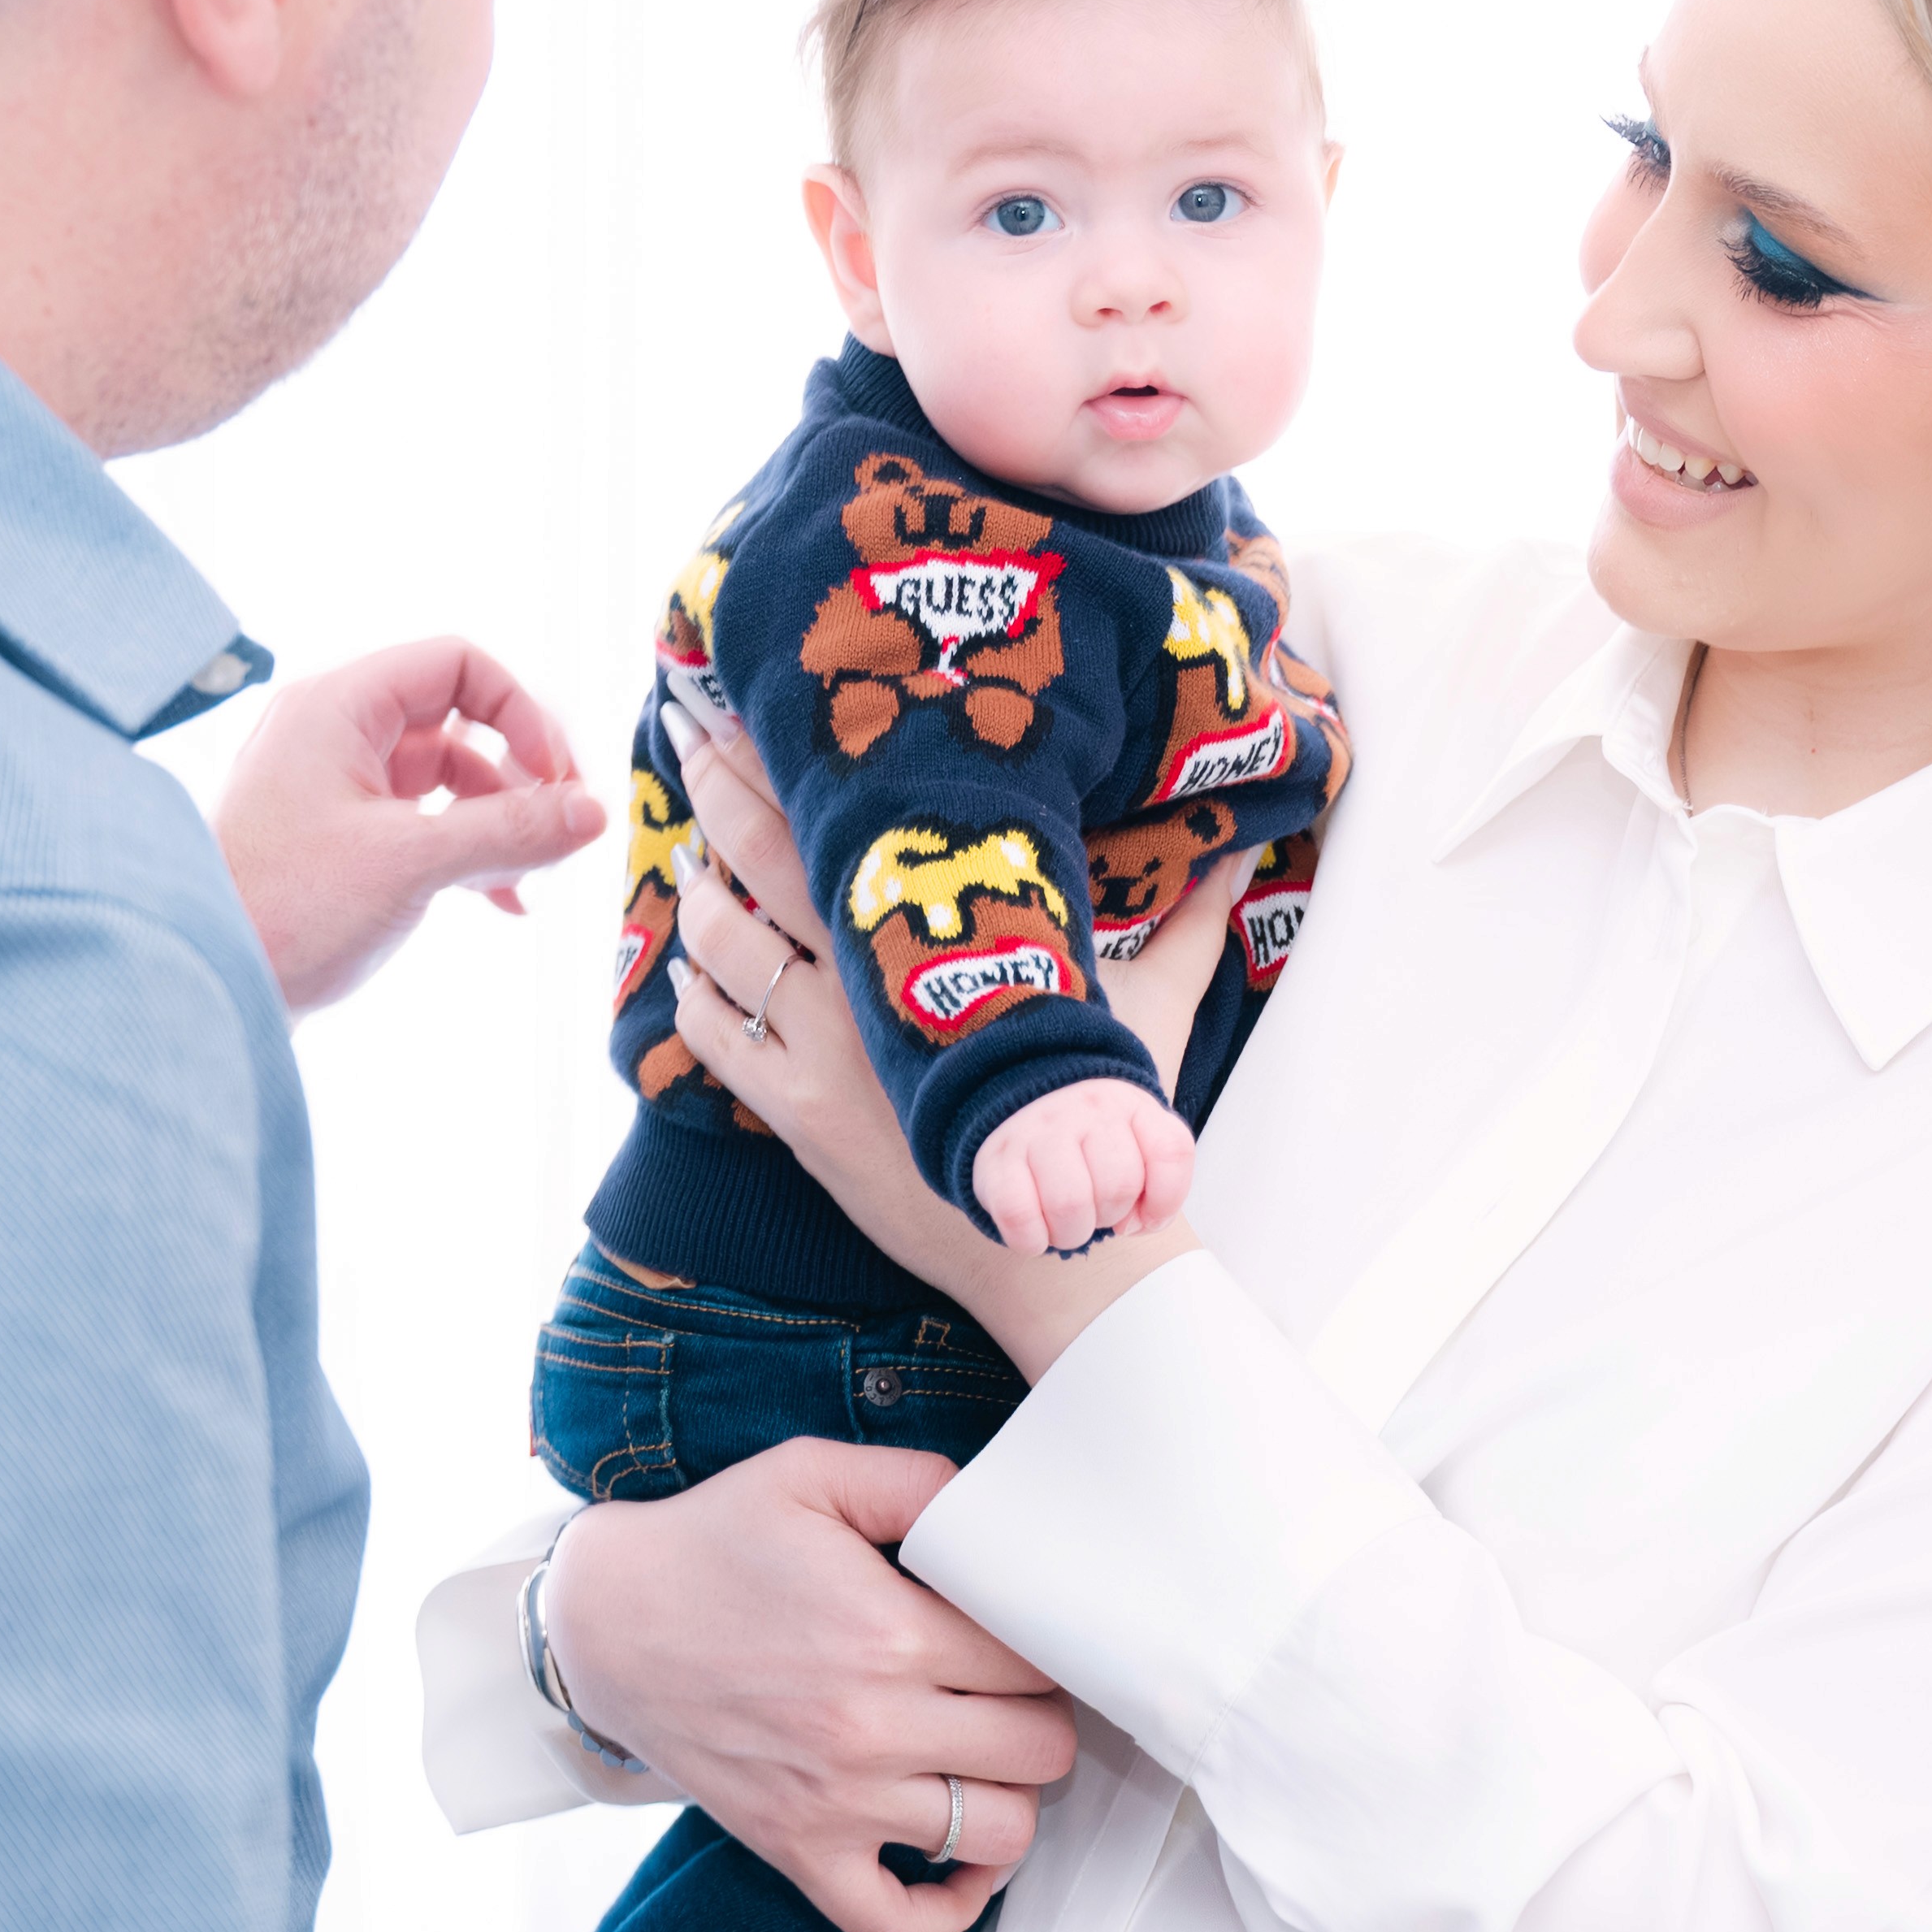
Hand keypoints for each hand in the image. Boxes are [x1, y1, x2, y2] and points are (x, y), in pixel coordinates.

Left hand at [206, 637, 605, 1011]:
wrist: (197, 988)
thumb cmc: (281, 912)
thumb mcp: (411, 864)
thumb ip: (511, 831)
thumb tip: (597, 811)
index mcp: (337, 706)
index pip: (458, 663)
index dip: (522, 712)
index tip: (558, 778)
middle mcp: (331, 731)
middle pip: (458, 718)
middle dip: (519, 771)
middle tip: (565, 823)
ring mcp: (330, 785)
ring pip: (444, 776)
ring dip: (498, 820)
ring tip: (532, 876)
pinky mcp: (333, 838)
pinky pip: (420, 822)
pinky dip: (465, 850)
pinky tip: (503, 901)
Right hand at [539, 1440, 1077, 1931]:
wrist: (607, 1622)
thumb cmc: (713, 1543)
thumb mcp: (811, 1473)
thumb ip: (918, 1481)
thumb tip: (995, 1509)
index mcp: (889, 1631)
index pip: (1038, 1660)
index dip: (1047, 1642)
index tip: (1024, 1629)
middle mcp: (873, 1728)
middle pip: (1041, 1751)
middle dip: (1043, 1715)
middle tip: (1012, 1690)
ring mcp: (837, 1803)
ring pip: (999, 1835)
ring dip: (1011, 1796)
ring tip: (986, 1756)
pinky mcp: (799, 1853)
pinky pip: (900, 1924)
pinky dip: (950, 1907)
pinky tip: (960, 1857)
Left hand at [662, 714, 1227, 1379]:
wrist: (1064, 1237)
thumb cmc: (1103, 1115)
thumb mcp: (1154, 1004)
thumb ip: (1193, 923)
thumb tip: (1247, 856)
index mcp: (949, 927)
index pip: (844, 810)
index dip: (785, 749)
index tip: (751, 694)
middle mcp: (872, 974)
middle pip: (761, 851)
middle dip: (716, 781)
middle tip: (684, 726)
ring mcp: (824, 1047)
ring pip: (723, 943)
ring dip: (697, 888)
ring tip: (690, 849)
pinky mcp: (796, 1116)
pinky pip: (714, 1040)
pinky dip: (691, 994)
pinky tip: (688, 968)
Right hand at [969, 1078, 1191, 1253]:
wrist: (1021, 1106)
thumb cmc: (1089, 1143)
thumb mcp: (1136, 1142)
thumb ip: (1159, 1182)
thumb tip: (1136, 1224)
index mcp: (1129, 1104)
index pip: (1171, 1151)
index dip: (1165, 1201)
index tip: (1142, 1215)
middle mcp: (1085, 1109)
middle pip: (1118, 1186)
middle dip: (1110, 1217)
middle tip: (1094, 1211)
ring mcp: (1037, 1129)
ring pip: (1070, 1203)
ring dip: (1071, 1234)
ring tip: (1065, 1223)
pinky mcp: (996, 1158)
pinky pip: (1018, 1215)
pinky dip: (1031, 1240)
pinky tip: (1034, 1232)